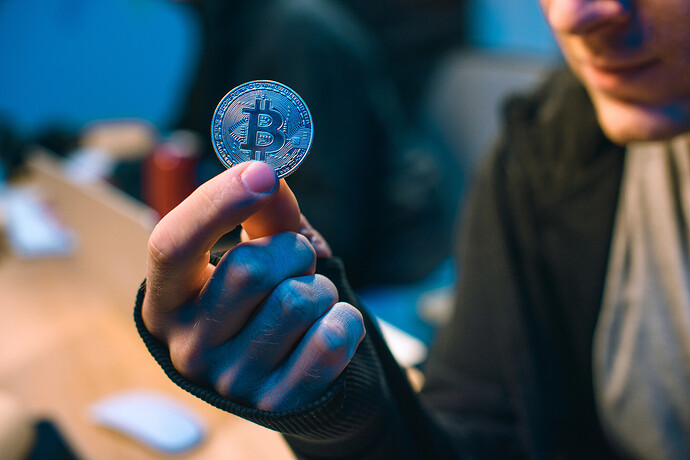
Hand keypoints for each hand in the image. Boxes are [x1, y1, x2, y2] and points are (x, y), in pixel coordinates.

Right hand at [142, 161, 364, 410]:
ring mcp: (230, 381)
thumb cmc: (264, 299)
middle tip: (295, 264)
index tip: (259, 172)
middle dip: (292, 252)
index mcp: (167, 299)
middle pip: (250, 268)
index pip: (171, 245)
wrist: (287, 373)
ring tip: (307, 301)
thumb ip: (263, 212)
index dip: (216, 202)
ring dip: (320, 289)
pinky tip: (326, 327)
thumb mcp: (256, 251)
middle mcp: (187, 347)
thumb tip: (268, 174)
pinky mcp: (276, 404)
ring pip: (299, 301)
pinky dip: (344, 320)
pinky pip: (332, 338)